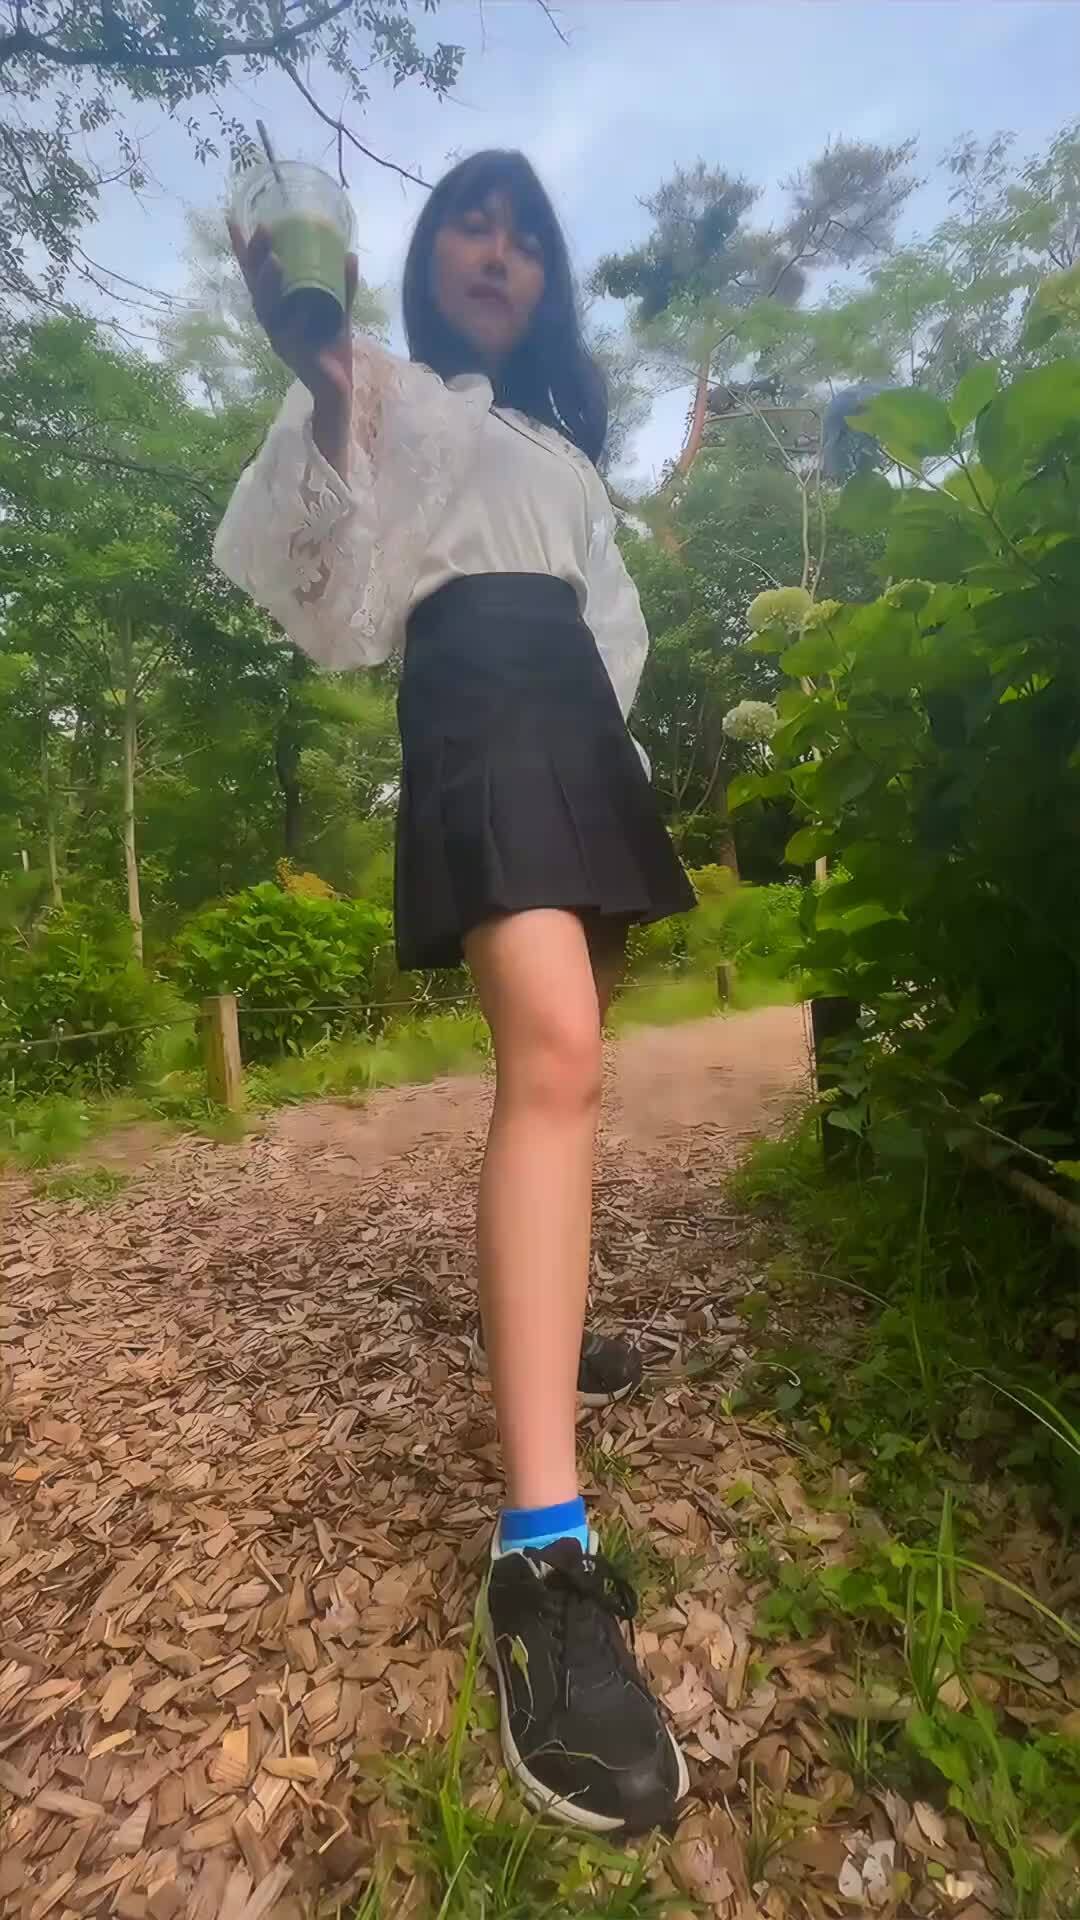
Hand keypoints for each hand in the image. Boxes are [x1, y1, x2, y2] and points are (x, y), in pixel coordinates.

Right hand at [228, 218, 356, 407]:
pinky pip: (296, 333)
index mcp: (276, 309)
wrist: (338, 390)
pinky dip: (303, 317)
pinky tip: (308, 304)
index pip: (255, 275)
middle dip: (256, 258)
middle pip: (256, 287)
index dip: (244, 251)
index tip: (232, 219)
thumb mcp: (339, 312)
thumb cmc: (333, 350)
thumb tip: (349, 254)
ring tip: (276, 260)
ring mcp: (280, 339)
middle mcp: (272, 322)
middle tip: (263, 229)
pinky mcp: (294, 355)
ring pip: (267, 309)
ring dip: (269, 284)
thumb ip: (343, 287)